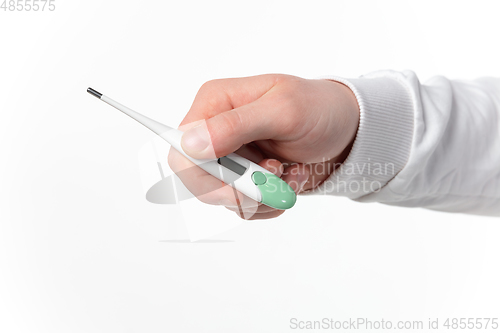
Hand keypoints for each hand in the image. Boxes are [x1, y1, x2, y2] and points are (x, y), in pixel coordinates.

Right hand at [168, 74, 358, 218]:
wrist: (347, 131)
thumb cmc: (319, 109)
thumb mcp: (283, 110)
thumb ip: (236, 125)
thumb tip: (191, 143)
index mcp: (215, 104)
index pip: (182, 149)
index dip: (201, 176)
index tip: (236, 188)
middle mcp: (216, 131)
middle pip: (200, 181)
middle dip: (240, 190)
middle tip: (273, 179)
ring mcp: (231, 158)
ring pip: (225, 199)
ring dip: (262, 196)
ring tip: (289, 173)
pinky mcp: (246, 179)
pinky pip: (245, 207)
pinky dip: (271, 202)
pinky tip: (290, 179)